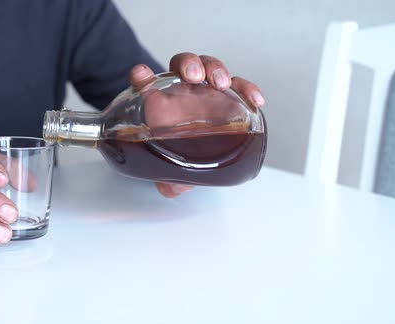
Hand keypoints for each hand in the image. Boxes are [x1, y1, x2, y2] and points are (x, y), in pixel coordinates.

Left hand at [128, 52, 265, 197]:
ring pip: (210, 68)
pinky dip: (248, 89)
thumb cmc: (175, 152)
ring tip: (220, 83)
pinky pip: (240, 88)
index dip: (143, 77)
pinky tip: (254, 100)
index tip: (140, 76)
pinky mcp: (229, 98)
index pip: (147, 82)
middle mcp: (182, 91)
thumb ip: (167, 177)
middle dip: (188, 65)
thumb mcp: (167, 166)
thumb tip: (171, 188)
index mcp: (160, 102)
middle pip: (183, 65)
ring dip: (215, 69)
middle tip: (193, 77)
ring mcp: (206, 92)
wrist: (195, 153)